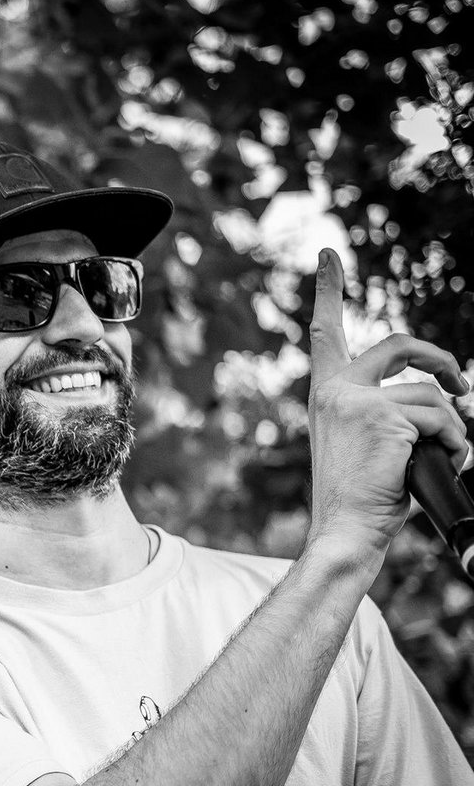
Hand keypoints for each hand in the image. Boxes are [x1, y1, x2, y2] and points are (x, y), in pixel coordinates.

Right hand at [306, 248, 468, 560]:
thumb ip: (390, 411)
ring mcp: (356, 400)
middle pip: (401, 345)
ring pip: (432, 396)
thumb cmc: (360, 496)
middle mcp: (335, 390)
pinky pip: (442, 417)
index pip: (327, 333)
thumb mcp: (367, 443)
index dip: (328, 289)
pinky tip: (436, 464)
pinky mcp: (383, 416)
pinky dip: (454, 444)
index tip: (328, 255)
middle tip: (460, 386)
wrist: (345, 530)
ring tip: (439, 459)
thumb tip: (451, 398)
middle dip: (440, 361)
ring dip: (451, 430)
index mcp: (326, 394)